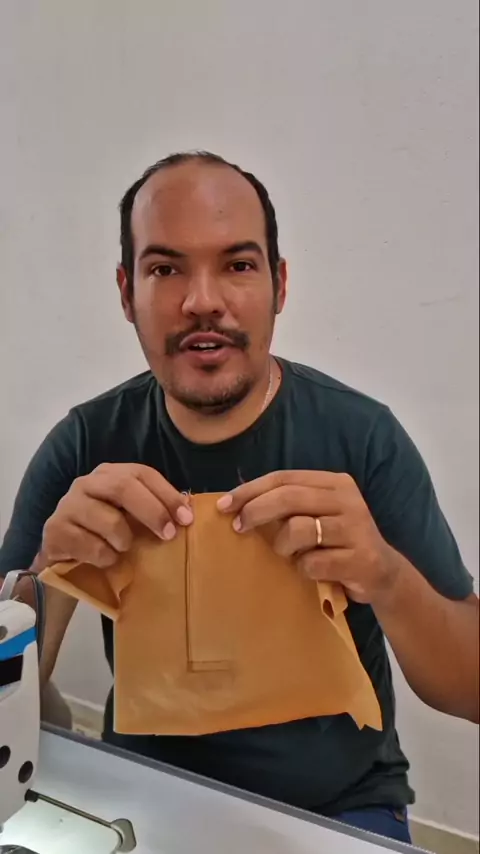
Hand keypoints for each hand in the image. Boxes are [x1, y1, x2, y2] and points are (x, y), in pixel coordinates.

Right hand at [40, 463, 192, 567]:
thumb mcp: (131, 519)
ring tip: (125, 549)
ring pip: (109, 520)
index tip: (186, 518)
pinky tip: (105, 560)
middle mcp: (86, 483)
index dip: (167, 494)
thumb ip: (153, 509)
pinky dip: (106, 557)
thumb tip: (187, 511)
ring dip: (125, 540)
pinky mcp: (55, 530)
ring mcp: (68, 505)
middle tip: (168, 535)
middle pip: (123, 487)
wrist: (66, 561)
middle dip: (152, 512)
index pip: (142, 474)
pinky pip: (91, 546)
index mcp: (109, 474)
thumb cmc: (105, 536)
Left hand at [217, 471, 398, 604]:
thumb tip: (236, 505)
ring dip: (283, 547)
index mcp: (335, 483)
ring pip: (299, 530)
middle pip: (289, 497)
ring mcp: (356, 528)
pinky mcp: (360, 558)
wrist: (382, 573)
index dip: (250, 490)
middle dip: (256, 511)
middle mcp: (347, 500)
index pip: (284, 478)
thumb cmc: (337, 541)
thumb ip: (288, 505)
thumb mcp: (317, 514)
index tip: (224, 505)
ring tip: (290, 555)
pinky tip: (312, 571)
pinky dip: (304, 569)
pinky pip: (313, 563)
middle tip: (238, 527)